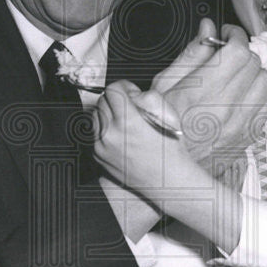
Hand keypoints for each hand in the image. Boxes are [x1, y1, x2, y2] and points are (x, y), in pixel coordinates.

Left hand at [93, 81, 192, 195]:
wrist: (168, 180)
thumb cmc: (171, 150)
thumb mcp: (168, 115)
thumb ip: (148, 97)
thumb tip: (131, 93)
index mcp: (128, 122)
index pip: (112, 90)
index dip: (124, 86)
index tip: (130, 91)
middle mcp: (111, 134)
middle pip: (102, 101)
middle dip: (116, 99)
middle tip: (130, 106)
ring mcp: (102, 147)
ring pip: (96, 116)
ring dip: (108, 113)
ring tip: (124, 121)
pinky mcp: (98, 156)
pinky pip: (94, 133)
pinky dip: (105, 129)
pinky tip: (121, 135)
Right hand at [154, 19, 266, 167]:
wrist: (163, 169)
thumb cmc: (158, 127)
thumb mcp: (164, 85)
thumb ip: (191, 54)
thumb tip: (207, 29)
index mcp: (204, 91)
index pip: (239, 51)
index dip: (236, 36)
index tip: (228, 35)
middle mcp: (227, 108)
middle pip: (255, 64)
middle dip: (243, 52)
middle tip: (229, 53)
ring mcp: (241, 125)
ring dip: (256, 73)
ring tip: (239, 74)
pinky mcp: (247, 137)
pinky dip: (262, 95)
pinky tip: (245, 94)